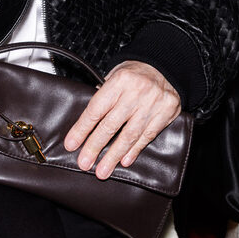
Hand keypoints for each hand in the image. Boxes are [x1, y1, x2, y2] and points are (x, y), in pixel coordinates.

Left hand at [63, 61, 180, 180]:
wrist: (165, 66)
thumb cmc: (135, 73)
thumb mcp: (115, 75)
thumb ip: (102, 95)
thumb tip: (87, 120)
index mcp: (119, 80)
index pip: (96, 109)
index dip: (82, 129)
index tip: (71, 144)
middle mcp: (136, 92)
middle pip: (110, 125)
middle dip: (95, 147)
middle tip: (84, 163)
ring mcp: (152, 103)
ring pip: (129, 135)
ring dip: (113, 156)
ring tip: (102, 170)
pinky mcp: (166, 113)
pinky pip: (147, 136)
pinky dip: (134, 150)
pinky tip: (124, 161)